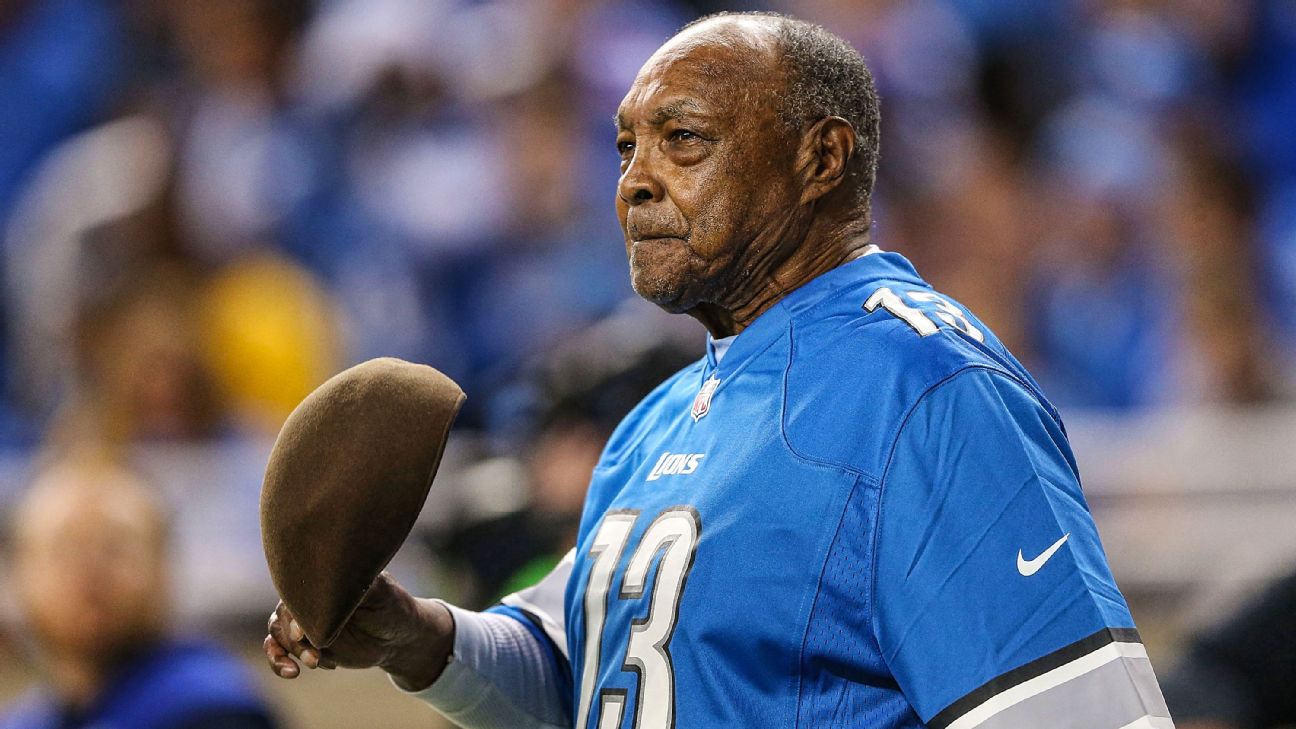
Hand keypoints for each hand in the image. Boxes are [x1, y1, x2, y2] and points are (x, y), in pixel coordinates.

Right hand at [264, 572, 454, 690]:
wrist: (396, 637)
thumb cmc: (391, 607)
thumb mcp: (381, 593)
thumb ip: (357, 589)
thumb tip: (326, 599)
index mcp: (324, 580)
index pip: (297, 590)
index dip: (296, 612)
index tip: (304, 632)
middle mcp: (310, 598)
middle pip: (283, 614)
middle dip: (293, 638)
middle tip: (315, 654)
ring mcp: (305, 621)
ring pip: (276, 633)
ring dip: (287, 651)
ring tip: (314, 663)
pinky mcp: (305, 643)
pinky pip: (278, 650)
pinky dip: (278, 662)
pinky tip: (292, 673)